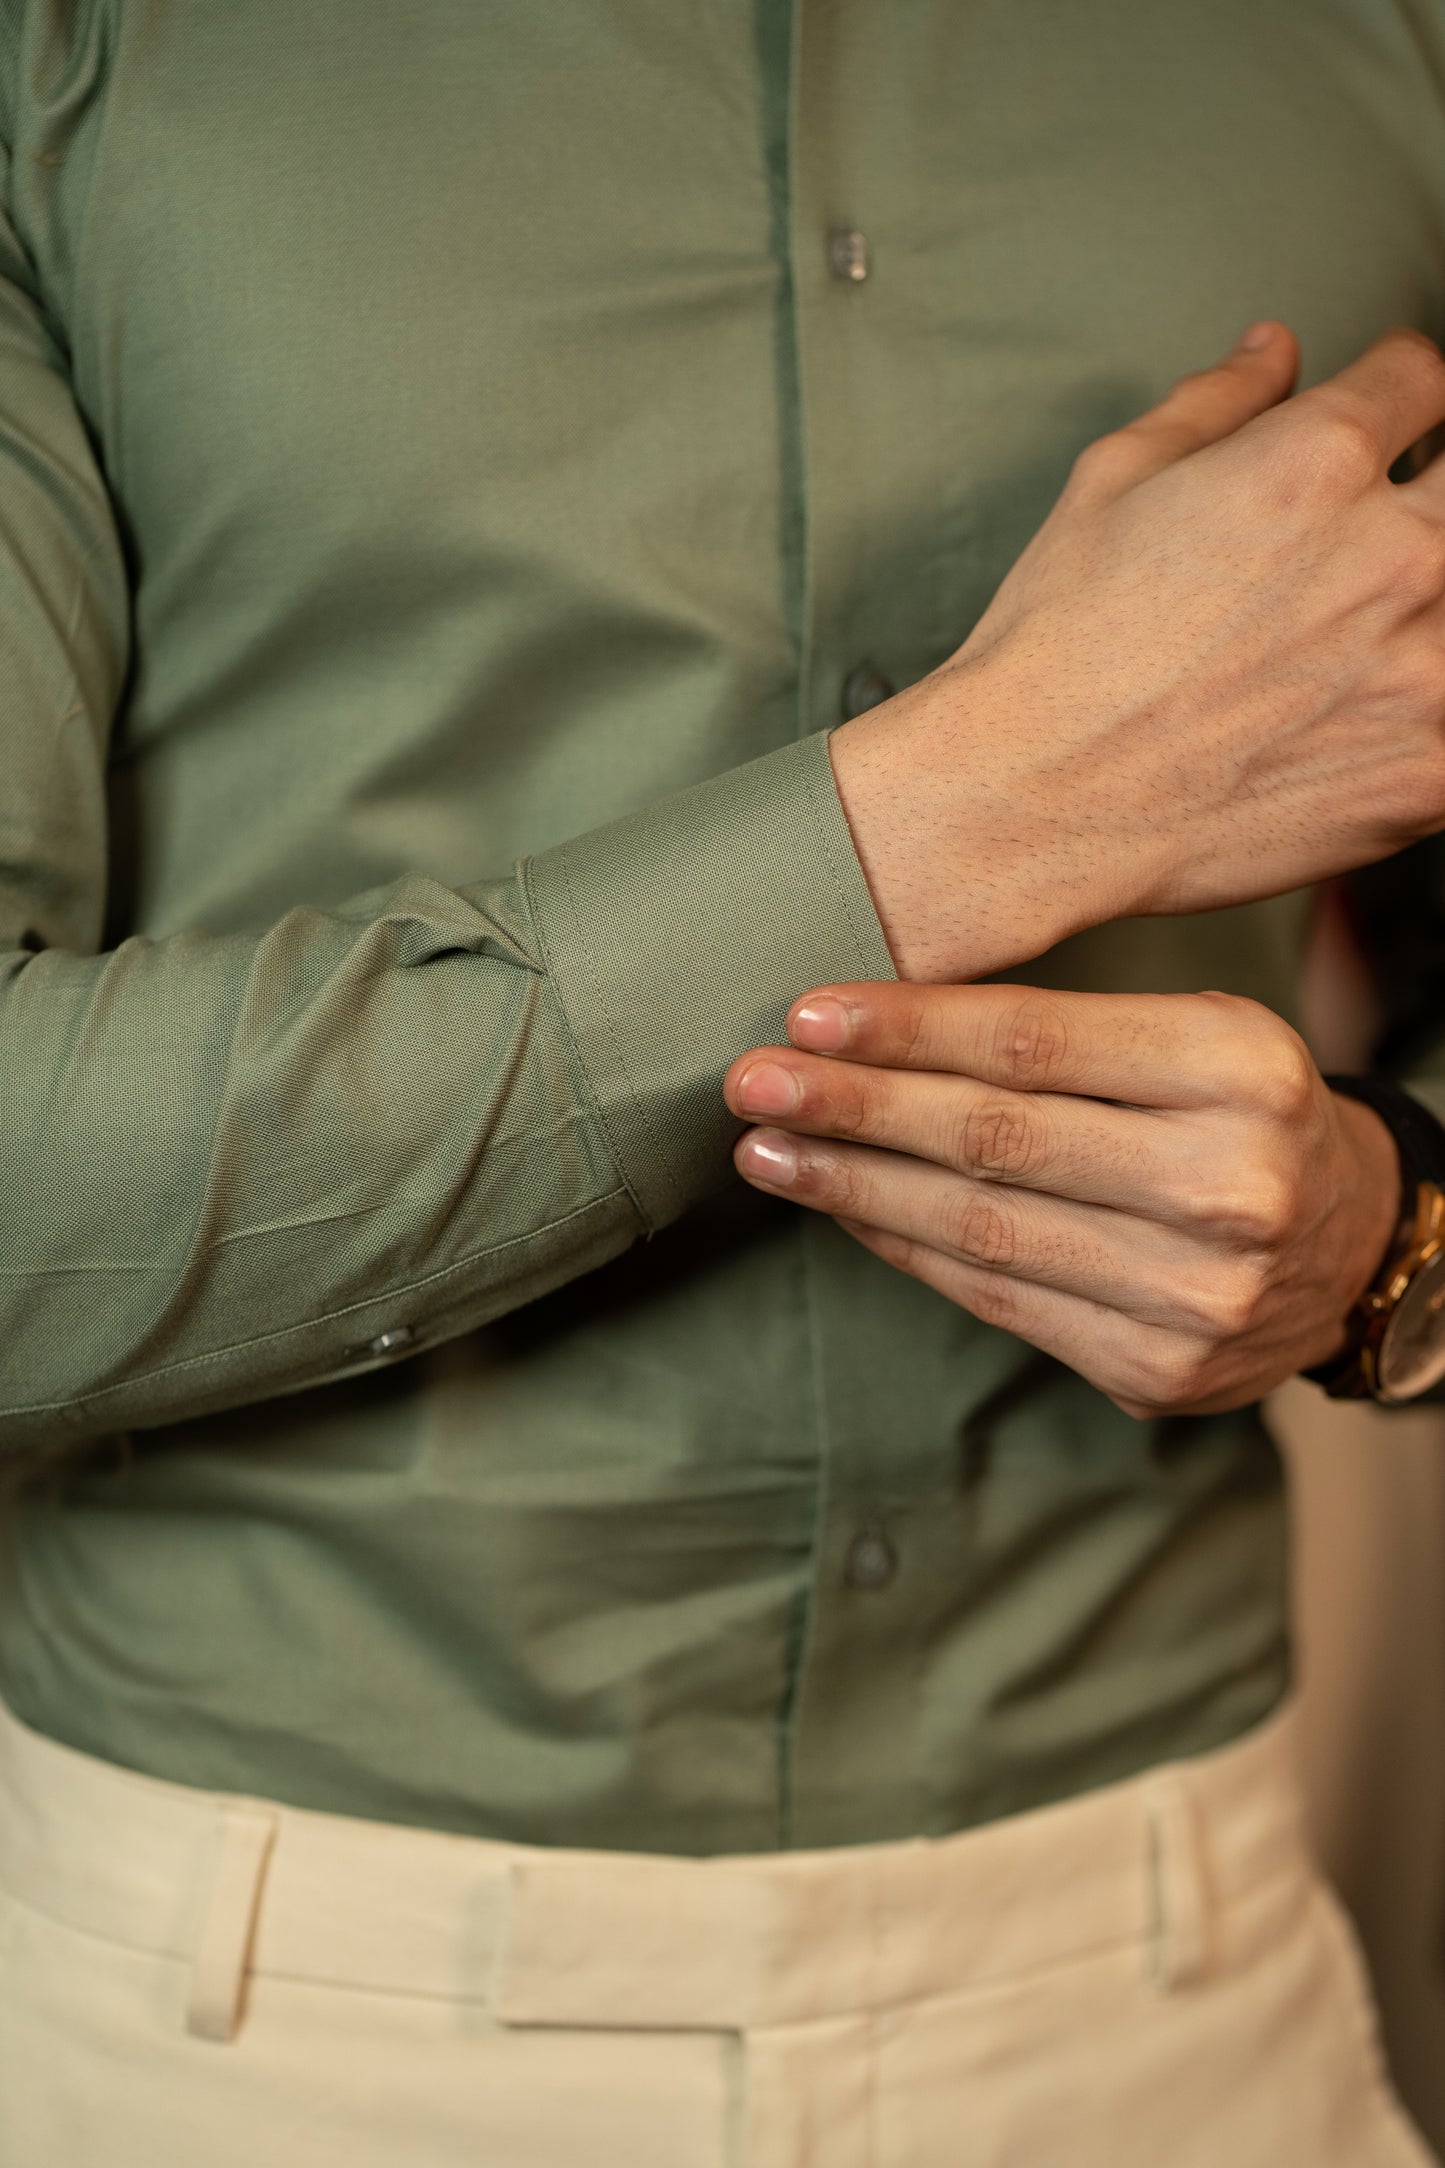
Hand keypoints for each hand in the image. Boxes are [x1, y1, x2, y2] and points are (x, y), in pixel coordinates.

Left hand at [723, 982, 1401, 1417]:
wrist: (1346, 1246)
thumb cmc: (1238, 1114)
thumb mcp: (1194, 1034)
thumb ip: (1063, 1033)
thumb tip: (872, 1027)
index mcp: (1241, 1071)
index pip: (1034, 1043)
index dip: (908, 1031)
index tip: (807, 1015)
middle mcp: (1228, 1186)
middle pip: (995, 1139)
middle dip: (855, 1108)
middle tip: (751, 1082)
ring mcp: (1195, 1294)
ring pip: (981, 1231)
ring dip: (854, 1188)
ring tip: (766, 1150)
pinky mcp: (1157, 1371)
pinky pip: (997, 1300)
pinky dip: (905, 1251)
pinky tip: (841, 1210)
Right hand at [831, 323, 1444, 981]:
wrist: (1030, 800)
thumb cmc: (1055, 656)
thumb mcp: (1110, 484)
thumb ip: (1214, 402)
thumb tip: (1274, 351)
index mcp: (1315, 462)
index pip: (1423, 376)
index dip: (1396, 397)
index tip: (1384, 431)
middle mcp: (1388, 554)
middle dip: (1427, 495)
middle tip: (1367, 547)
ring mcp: (1423, 669)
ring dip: (1428, 609)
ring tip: (1358, 639)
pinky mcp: (1430, 771)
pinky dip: (1428, 717)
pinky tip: (1372, 718)